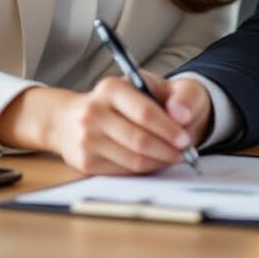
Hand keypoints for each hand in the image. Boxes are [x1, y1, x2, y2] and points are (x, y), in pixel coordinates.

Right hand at [53, 76, 198, 174]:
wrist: (72, 117)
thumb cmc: (124, 100)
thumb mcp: (152, 85)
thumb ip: (177, 94)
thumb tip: (183, 116)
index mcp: (111, 88)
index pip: (144, 113)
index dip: (168, 129)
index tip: (186, 139)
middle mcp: (94, 112)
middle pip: (139, 140)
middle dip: (167, 150)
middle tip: (185, 153)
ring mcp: (87, 139)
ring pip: (133, 160)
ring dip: (159, 162)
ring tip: (174, 157)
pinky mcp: (85, 162)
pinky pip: (123, 172)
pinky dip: (144, 170)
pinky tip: (154, 162)